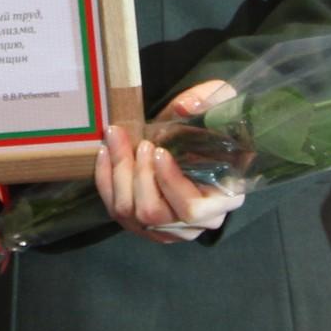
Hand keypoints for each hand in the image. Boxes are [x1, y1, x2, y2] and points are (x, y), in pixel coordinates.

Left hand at [95, 80, 243, 242]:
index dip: (170, 183)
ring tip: (117, 140)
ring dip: (118, 175)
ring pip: (131, 214)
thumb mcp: (222, 105)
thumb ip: (208, 102)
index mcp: (224, 199)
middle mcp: (196, 222)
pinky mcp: (145, 225)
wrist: (205, 140)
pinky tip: (106, 153)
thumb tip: (183, 107)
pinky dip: (106, 182)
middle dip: (138, 174)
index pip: (191, 209)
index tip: (159, 151)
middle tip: (139, 142)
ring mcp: (168, 228)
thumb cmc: (217, 125)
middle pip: (154, 213)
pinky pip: (117, 211)